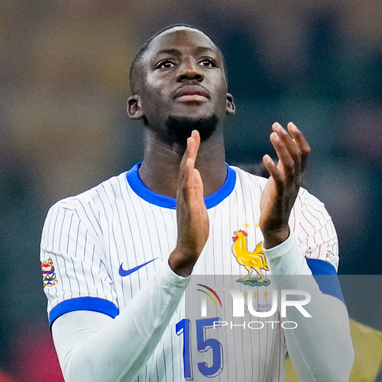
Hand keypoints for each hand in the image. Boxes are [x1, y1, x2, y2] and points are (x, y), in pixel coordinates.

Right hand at [168, 130, 209, 276]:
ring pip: (185, 175)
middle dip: (190, 150)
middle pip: (186, 167)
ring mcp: (184, 200)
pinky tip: (190, 165)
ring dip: (188, 158)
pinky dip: (187, 176)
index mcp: (187, 193)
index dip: (192, 153)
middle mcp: (183, 194)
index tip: (195, 138)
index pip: (190, 169)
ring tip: (191, 142)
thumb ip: (196, 189)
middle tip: (194, 133)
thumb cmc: (194, 229)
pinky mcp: (188, 208)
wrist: (188, 248)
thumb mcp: (199, 205)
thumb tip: (196, 173)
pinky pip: (187, 189)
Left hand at [260, 121, 309, 247]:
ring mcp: (289, 188)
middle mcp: (296, 180)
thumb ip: (282, 165)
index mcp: (297, 175)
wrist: (274, 226)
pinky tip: (265, 158)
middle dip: (288, 138)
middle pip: (297, 155)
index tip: (289, 124)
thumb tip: (282, 148)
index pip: (304, 153)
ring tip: (273, 135)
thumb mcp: (280, 180)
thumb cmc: (275, 202)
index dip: (299, 138)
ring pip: (289, 164)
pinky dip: (272, 168)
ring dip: (281, 148)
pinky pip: (278, 180)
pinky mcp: (279, 196)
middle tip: (277, 125)